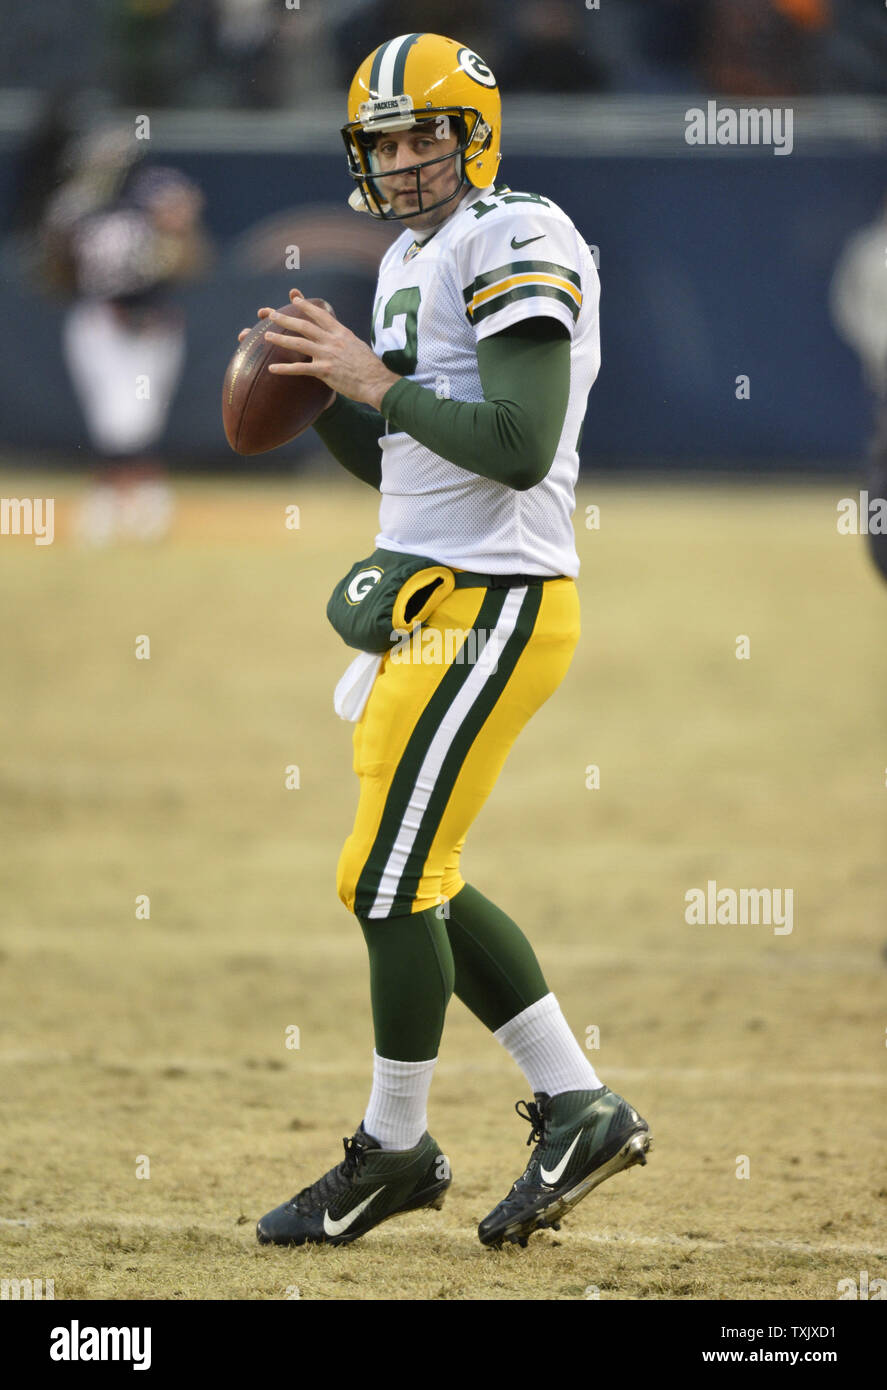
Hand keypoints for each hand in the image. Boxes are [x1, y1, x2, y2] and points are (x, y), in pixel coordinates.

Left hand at [258, 287, 399, 409]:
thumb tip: (339, 339)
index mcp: (341, 333)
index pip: (321, 314)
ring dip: (280, 339)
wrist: (376, 382)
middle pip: (304, 325)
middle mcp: (332, 340)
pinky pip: (300, 368)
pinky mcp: (325, 371)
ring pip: (299, 343)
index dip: (306, 306)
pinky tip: (272, 369)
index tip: (295, 299)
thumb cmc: (370, 367)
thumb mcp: (358, 346)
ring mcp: (327, 355)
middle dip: (286, 319)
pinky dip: (285, 369)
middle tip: (271, 314)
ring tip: (266, 336)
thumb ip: (344, 341)